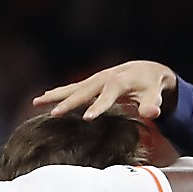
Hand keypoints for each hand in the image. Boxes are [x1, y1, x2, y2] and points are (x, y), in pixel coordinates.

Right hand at [35, 61, 177, 120]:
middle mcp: (103, 78)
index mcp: (119, 82)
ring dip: (55, 95)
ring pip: (72, 88)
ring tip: (37, 102)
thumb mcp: (155, 95)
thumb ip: (152, 104)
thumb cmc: (151, 86)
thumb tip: (152, 113)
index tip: (87, 118)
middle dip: (68, 103)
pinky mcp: (91, 83)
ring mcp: (95, 80)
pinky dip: (58, 93)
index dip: (98, 106)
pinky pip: (72, 88)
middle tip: (53, 114)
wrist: (146, 70)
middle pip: (83, 91)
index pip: (107, 95)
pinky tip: (44, 98)